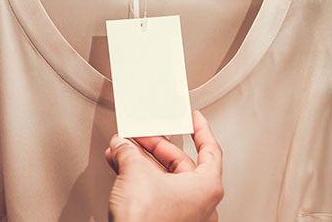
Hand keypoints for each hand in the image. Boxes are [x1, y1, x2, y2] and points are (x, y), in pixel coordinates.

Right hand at [105, 111, 223, 221]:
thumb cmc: (146, 220)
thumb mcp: (135, 171)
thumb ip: (129, 151)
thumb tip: (122, 145)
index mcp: (207, 187)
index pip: (210, 150)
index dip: (201, 130)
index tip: (195, 119)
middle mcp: (201, 204)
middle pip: (181, 165)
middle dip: (155, 147)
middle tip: (140, 134)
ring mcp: (185, 217)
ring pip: (165, 180)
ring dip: (142, 163)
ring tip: (123, 150)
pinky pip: (156, 195)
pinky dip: (140, 180)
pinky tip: (121, 169)